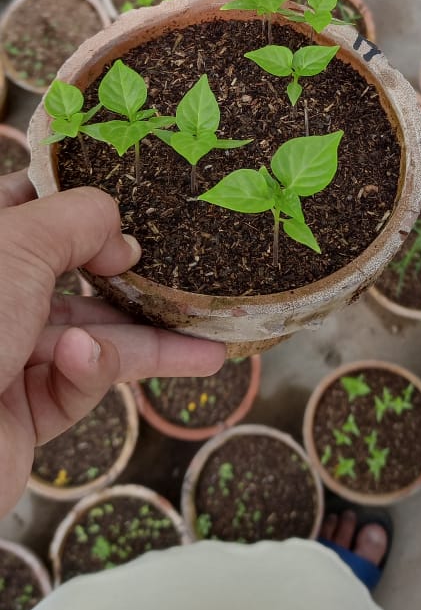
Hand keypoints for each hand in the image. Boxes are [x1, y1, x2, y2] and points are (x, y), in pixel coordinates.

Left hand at [0, 171, 224, 517]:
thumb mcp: (20, 242)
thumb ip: (82, 221)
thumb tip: (123, 240)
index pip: (24, 204)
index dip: (74, 197)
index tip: (131, 197)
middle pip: (71, 276)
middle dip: (130, 278)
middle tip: (185, 275)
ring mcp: (4, 356)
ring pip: (89, 336)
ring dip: (148, 341)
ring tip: (210, 344)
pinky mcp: (21, 412)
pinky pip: (75, 383)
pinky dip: (91, 372)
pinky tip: (92, 361)